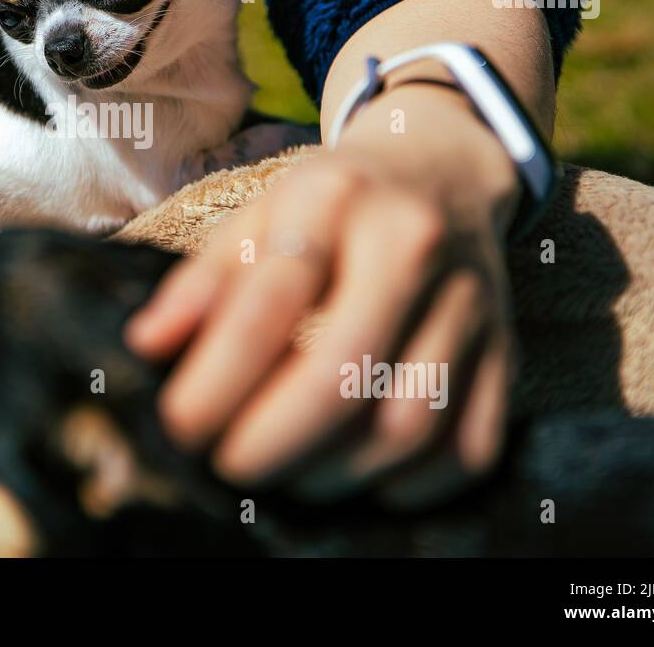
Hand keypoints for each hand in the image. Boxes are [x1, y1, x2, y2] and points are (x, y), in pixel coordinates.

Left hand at [125, 83, 521, 507]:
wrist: (443, 169)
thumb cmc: (331, 203)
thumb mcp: (260, 212)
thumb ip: (202, 279)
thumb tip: (146, 346)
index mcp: (334, 198)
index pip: (273, 299)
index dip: (219, 376)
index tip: (178, 426)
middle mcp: (412, 243)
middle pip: (348, 370)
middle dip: (276, 439)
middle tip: (230, 466)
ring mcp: (470, 298)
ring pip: (412, 419)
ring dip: (339, 472)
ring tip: (289, 478)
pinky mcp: (507, 347)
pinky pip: (471, 443)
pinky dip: (414, 484)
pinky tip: (363, 482)